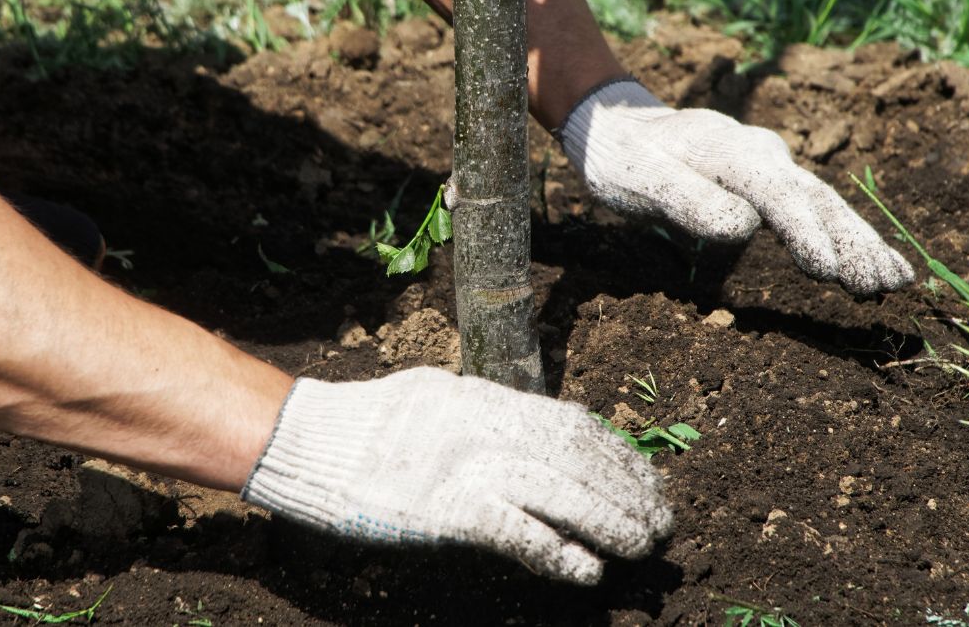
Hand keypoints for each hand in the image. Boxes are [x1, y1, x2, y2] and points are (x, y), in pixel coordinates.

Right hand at [242, 368, 671, 583]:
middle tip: (662, 520)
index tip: (647, 479)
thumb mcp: (438, 397)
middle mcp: (488, 427)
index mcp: (487, 399)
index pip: (573, 425)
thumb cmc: (366, 423)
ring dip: (611, 521)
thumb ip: (487, 411)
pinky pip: (518, 532)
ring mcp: (469, 467)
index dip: (618, 455)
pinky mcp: (447, 510)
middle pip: (579, 459)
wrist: (307, 441)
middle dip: (628, 490)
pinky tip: (586, 571)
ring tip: (643, 545)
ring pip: (562, 492)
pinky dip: (557, 552)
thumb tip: (532, 426)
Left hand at [558, 79, 913, 295]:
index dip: (805, 231)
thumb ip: (688, 200)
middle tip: (881, 284)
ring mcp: (771, 165)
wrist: (619, 126)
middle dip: (852, 242)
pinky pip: (817, 210)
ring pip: (825, 205)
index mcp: (728, 150)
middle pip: (816, 199)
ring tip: (896, 281)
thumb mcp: (639, 179)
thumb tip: (742, 225)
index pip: (777, 193)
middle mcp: (761, 153)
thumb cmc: (624, 159)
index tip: (827, 269)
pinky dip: (848, 237)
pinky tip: (876, 265)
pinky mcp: (772, 183)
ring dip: (861, 243)